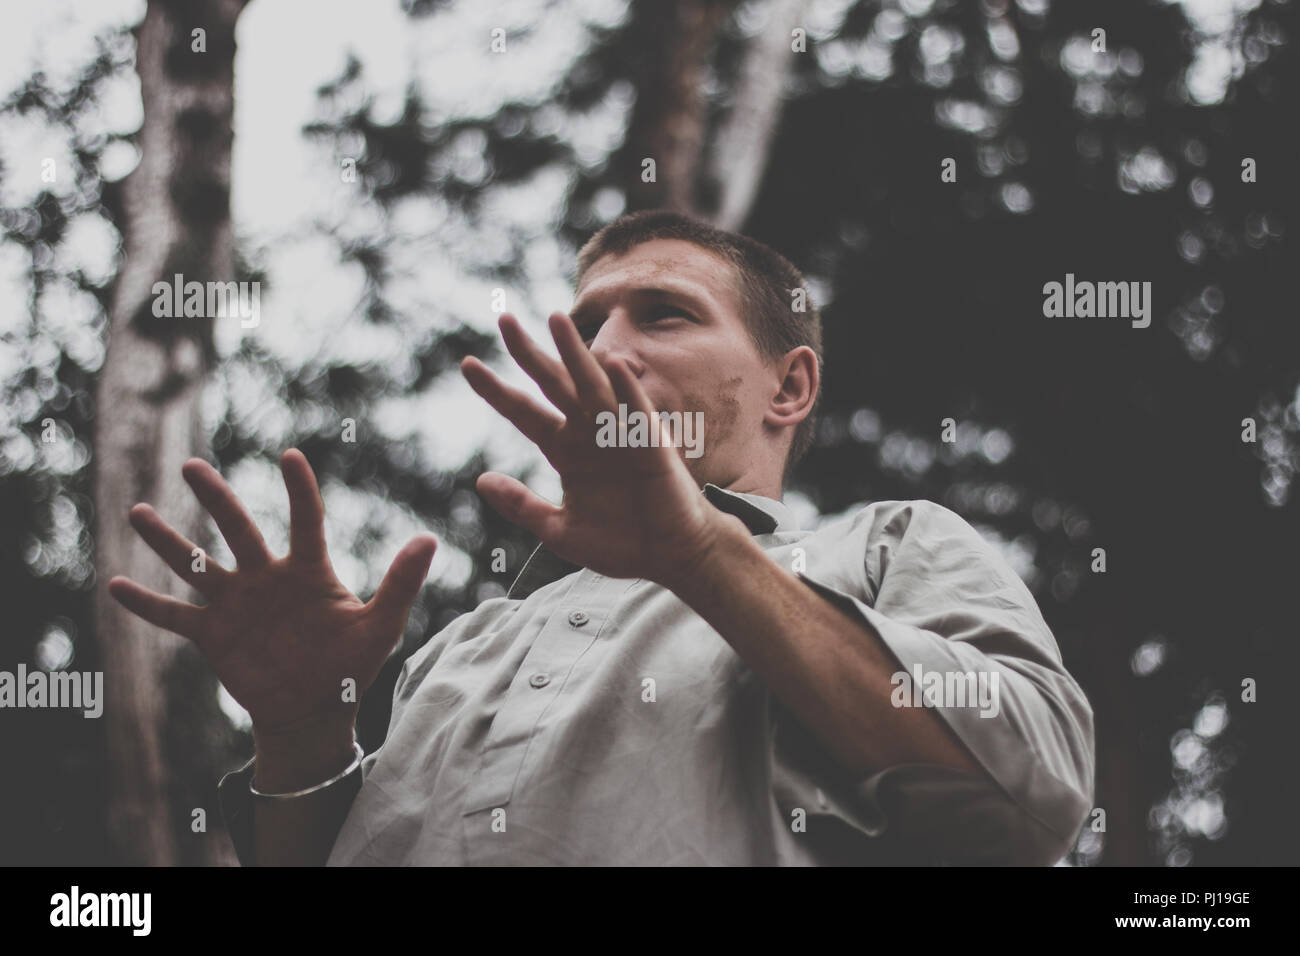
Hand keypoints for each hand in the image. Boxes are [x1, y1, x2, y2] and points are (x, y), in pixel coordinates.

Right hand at [108, 449, 437, 739]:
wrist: (316, 710)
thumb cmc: (352, 665)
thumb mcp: (381, 626)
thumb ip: (402, 583)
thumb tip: (430, 539)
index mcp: (309, 571)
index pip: (304, 520)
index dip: (299, 490)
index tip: (291, 456)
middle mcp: (267, 578)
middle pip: (237, 530)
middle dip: (215, 498)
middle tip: (192, 466)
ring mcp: (236, 605)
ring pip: (196, 564)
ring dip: (167, 541)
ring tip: (137, 512)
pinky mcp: (214, 635)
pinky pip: (175, 616)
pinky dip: (147, 604)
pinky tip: (115, 584)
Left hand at [460, 312, 731, 588]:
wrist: (668, 557)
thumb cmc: (619, 543)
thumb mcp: (558, 530)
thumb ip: (522, 505)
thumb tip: (480, 481)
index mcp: (565, 450)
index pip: (524, 412)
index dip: (496, 390)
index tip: (468, 365)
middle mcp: (588, 433)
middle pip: (553, 383)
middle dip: (529, 352)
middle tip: (503, 319)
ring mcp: (619, 434)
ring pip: (592, 384)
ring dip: (575, 352)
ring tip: (555, 319)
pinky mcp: (650, 445)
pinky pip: (637, 411)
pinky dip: (627, 387)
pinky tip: (613, 364)